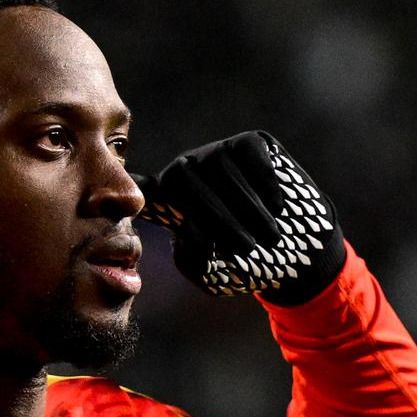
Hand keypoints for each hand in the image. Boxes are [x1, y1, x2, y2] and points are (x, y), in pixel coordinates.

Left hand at [134, 131, 345, 304]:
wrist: (297, 250)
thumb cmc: (248, 263)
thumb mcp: (213, 274)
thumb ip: (191, 257)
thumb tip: (188, 228)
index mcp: (169, 201)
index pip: (142, 190)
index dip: (130, 189)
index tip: (119, 194)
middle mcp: (187, 171)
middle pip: (187, 183)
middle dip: (220, 220)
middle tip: (247, 249)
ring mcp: (217, 153)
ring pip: (222, 172)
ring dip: (249, 209)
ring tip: (270, 238)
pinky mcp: (251, 142)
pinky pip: (250, 158)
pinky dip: (265, 186)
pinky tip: (279, 207)